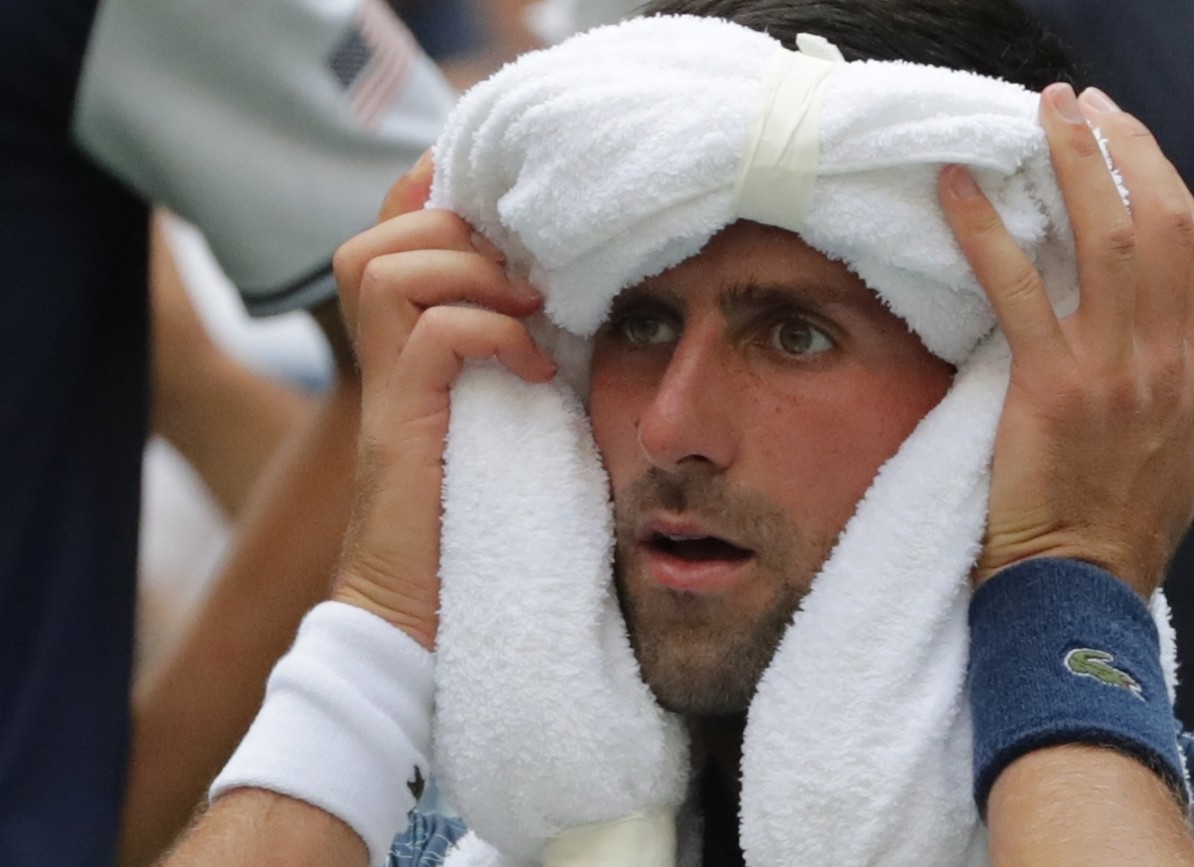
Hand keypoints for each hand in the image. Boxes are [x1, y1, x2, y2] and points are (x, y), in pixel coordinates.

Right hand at [329, 152, 552, 648]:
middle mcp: (384, 363)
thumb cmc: (477, 528)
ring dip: (469, 273)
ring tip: (530, 310)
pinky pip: (431, 336)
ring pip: (384, 269)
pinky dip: (490, 335)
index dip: (432, 197)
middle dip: (456, 233)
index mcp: (405, 353)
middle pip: (377, 239)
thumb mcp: (508, 422)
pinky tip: (536, 369)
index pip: (392, 239)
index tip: (504, 198)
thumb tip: (577, 310)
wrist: (419, 620)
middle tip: (526, 275)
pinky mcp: (402, 427)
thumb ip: (517, 361)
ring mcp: (387, 393)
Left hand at [939, 85, 1193, 597]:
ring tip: (1042, 114)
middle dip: (1126, 151)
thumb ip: (1163, 400)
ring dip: (1074, 163)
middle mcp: (1164, 359)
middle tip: (1083, 107)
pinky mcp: (1051, 387)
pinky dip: (985, 229)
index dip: (1162, 182)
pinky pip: (1016, 287)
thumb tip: (1152, 364)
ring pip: (1106, 236)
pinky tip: (957, 190)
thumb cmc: (1114, 538)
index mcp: (1190, 372)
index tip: (1129, 143)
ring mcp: (1113, 369)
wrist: (1081, 595)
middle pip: (1162, 221)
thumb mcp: (1170, 461)